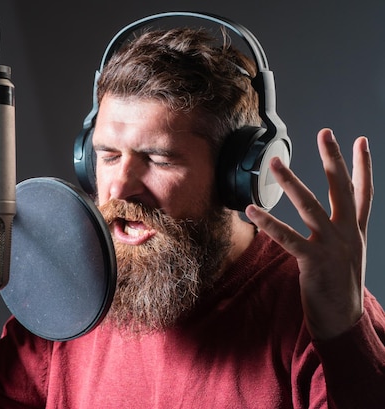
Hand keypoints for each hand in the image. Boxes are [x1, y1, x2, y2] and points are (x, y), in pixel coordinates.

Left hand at [245, 128, 372, 339]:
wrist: (344, 320)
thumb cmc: (341, 286)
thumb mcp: (349, 253)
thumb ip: (342, 230)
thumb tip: (331, 214)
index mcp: (356, 231)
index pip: (364, 192)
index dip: (363, 165)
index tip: (360, 140)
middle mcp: (348, 234)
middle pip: (341, 189)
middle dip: (333, 159)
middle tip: (325, 132)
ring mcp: (332, 247)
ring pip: (310, 206)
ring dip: (291, 183)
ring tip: (275, 163)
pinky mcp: (313, 262)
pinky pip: (286, 238)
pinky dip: (268, 223)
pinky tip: (252, 210)